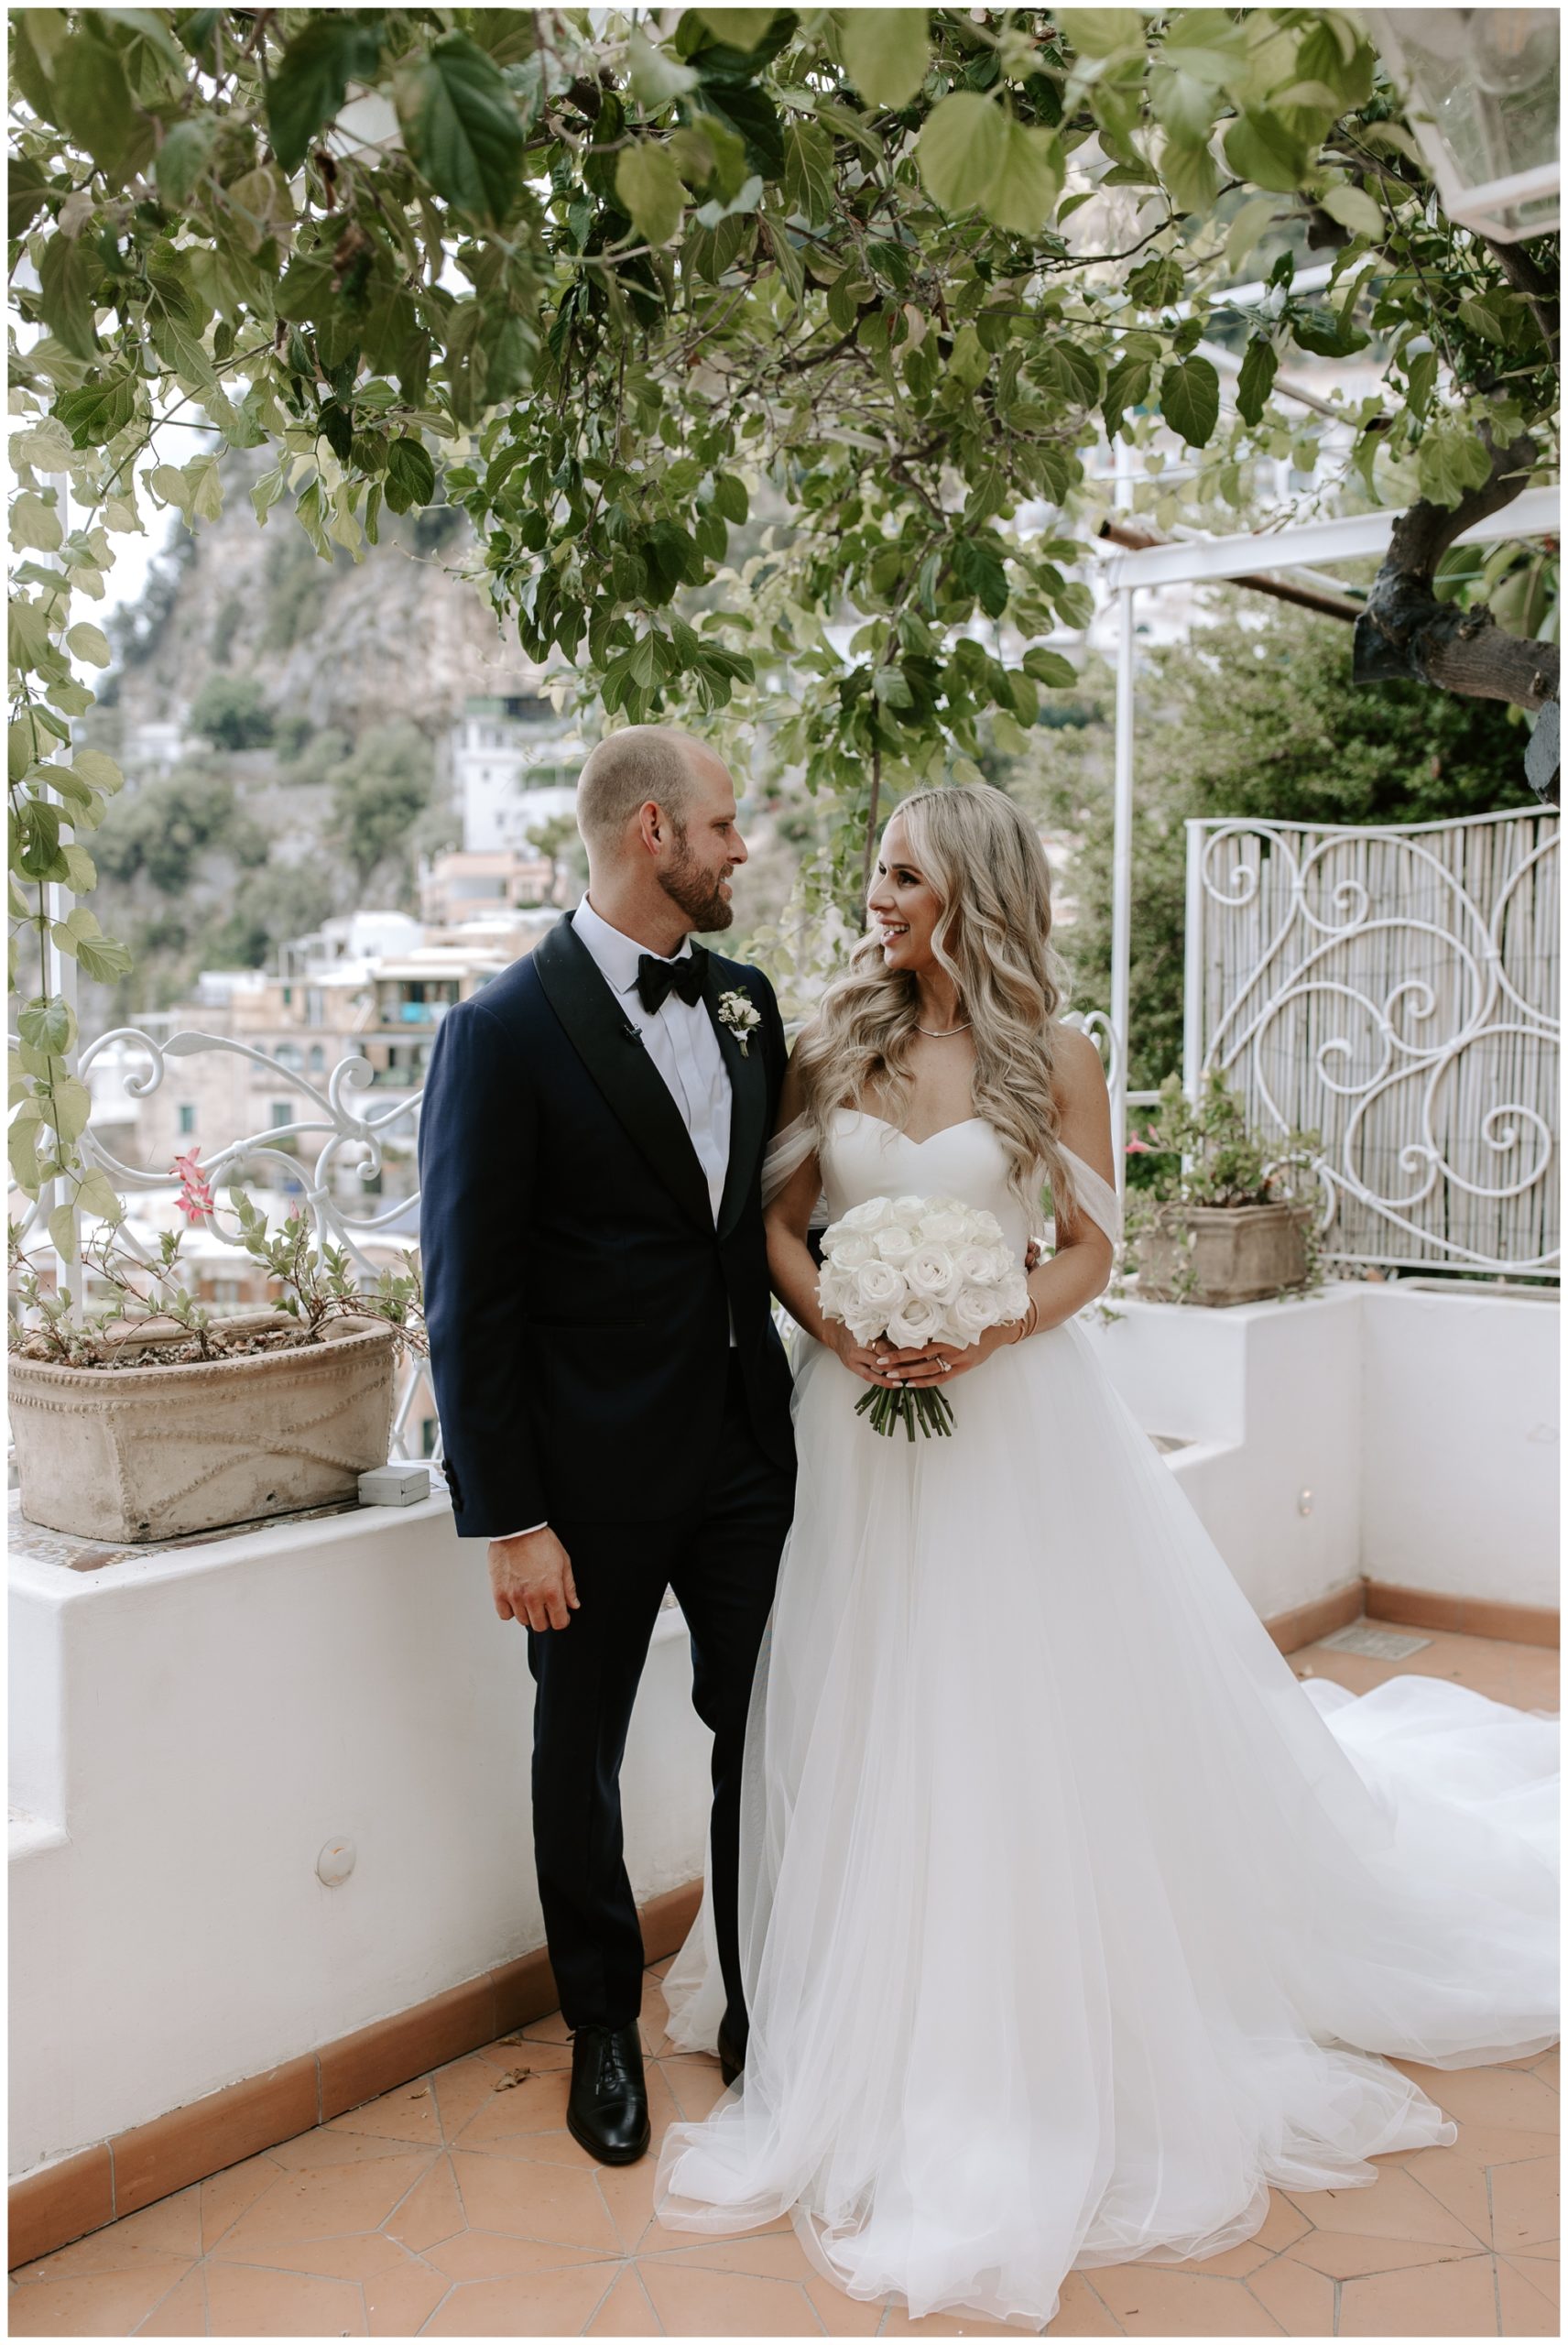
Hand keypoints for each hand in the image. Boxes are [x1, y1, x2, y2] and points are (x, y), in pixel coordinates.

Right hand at [488, 1525, 578, 1630]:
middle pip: (540, 1626)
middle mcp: (533, 1597)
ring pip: (523, 1621)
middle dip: (546, 1619)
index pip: (559, 1622)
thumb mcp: (563, 1561)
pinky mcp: (498, 1593)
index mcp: (552, 1590)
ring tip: (529, 1599)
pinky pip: (505, 1615)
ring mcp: (514, 1596)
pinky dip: (510, 1610)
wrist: (517, 1529)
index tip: (561, 1615)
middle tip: (545, 1608)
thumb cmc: (541, 1541)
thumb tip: (574, 1605)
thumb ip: (569, 1587)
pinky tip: (515, 1599)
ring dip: (528, 1613)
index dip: (562, 1620)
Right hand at [824, 1320, 908, 1388]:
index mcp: (863, 1336)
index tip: (915, 1357)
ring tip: (904, 1383)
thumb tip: (908, 1344)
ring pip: (874, 1374)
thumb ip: (886, 1335)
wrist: (836, 1333)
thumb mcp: (871, 1326)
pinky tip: (893, 1385)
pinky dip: (882, 1381)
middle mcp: (857, 1350)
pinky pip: (868, 1378)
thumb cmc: (857, 1327)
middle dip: (898, 1367)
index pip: (884, 1348)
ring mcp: (853, 1361)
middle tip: (914, 1371)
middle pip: (880, 1362)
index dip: (900, 1354)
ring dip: (890, 1378)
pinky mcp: (852, 1368)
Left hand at [875, 1320, 1019, 1387]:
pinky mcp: (964, 1367)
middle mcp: (949, 1344)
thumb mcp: (953, 1316)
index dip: (899, 1345)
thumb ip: (934, 1321)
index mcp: (944, 1328)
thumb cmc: (972, 1320)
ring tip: (891, 1377)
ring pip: (928, 1368)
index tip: (882, 1346)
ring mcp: (957, 1358)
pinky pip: (941, 1377)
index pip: (916, 1339)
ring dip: (908, 1373)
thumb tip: (907, 1321)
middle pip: (918, 1355)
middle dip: (898, 1360)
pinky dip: (926, 1382)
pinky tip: (911, 1384)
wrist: (997, 1329)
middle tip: (880, 1364)